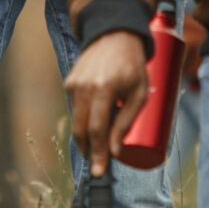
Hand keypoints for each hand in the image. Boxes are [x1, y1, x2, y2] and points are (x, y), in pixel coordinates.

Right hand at [64, 31, 150, 174]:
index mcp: (104, 89)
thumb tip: (115, 152)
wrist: (115, 36)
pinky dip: (83, 120)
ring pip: (76, 121)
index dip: (98, 153)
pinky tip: (94, 124)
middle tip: (97, 166)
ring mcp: (73, 83)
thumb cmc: (133, 66)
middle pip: (81, 129)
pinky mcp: (69, 82)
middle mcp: (84, 87)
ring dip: (85, 138)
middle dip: (88, 152)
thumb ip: (126, 122)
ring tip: (98, 148)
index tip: (99, 171)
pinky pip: (75, 108)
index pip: (97, 129)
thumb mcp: (139, 94)